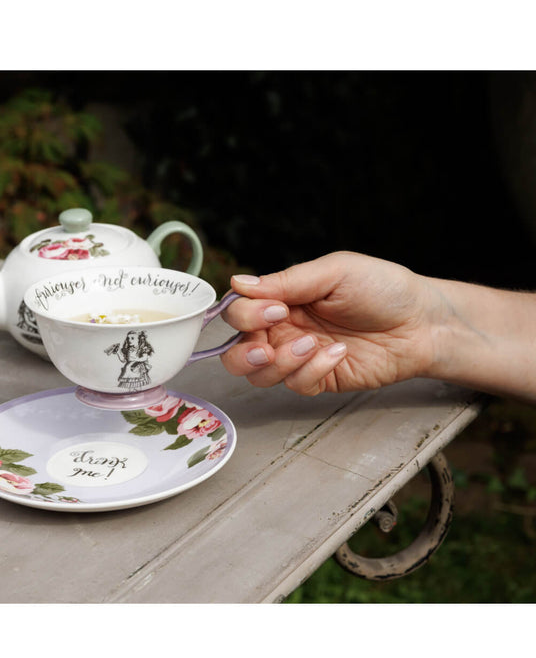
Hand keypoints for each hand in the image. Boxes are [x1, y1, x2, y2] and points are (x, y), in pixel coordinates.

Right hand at [221, 251, 439, 395]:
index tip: (275, 309)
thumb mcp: (334, 272)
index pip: (239, 312)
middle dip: (244, 352)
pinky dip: (312, 370)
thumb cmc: (383, 289)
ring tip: (312, 345)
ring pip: (259, 375)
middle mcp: (284, 329)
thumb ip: (286, 280)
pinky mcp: (319, 379)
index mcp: (282, 299)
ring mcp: (299, 356)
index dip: (246, 315)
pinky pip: (296, 385)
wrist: (423, 322)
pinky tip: (338, 354)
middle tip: (267, 346)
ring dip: (280, 363)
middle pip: (236, 351)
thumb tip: (239, 282)